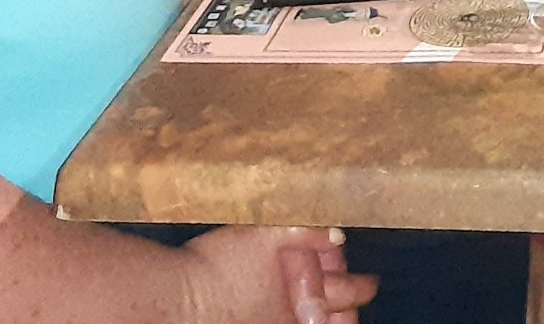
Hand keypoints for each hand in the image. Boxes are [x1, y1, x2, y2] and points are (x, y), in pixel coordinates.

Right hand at [179, 226, 377, 323]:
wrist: (175, 300)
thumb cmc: (217, 266)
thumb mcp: (266, 233)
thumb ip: (306, 230)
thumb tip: (338, 232)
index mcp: (303, 297)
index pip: (350, 292)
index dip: (361, 285)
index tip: (368, 282)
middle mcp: (291, 322)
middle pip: (337, 323)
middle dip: (347, 312)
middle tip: (353, 304)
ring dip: (325, 321)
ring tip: (331, 316)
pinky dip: (301, 323)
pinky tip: (294, 317)